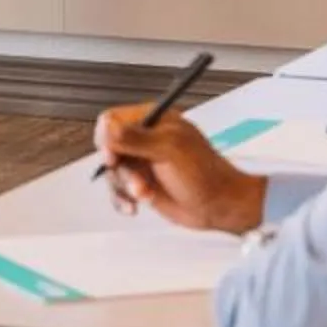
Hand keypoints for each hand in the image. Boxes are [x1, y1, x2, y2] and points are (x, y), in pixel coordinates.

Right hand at [94, 106, 267, 235]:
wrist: (219, 206)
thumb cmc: (204, 174)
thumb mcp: (169, 150)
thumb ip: (135, 138)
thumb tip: (107, 126)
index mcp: (153, 121)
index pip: (113, 120)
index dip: (106, 138)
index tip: (112, 156)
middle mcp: (144, 140)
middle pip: (108, 148)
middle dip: (120, 168)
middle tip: (135, 179)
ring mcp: (142, 163)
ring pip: (113, 172)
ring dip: (124, 186)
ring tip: (144, 193)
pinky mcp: (141, 185)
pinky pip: (118, 190)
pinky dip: (122, 200)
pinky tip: (134, 206)